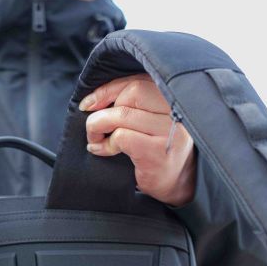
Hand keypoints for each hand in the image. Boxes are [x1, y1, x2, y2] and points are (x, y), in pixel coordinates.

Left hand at [79, 73, 195, 206]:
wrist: (178, 183)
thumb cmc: (157, 150)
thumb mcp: (148, 121)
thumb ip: (131, 105)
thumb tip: (92, 102)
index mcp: (172, 96)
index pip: (136, 81)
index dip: (107, 90)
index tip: (88, 104)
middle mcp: (175, 109)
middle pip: (130, 94)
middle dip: (104, 111)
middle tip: (93, 129)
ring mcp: (169, 130)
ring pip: (122, 115)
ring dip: (99, 127)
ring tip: (95, 141)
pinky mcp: (157, 151)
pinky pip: (121, 137)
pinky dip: (107, 144)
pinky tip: (106, 152)